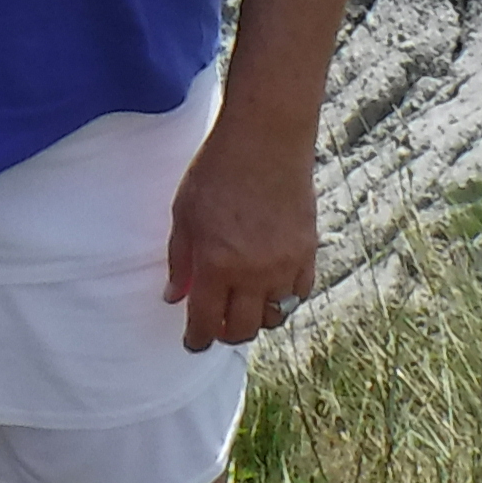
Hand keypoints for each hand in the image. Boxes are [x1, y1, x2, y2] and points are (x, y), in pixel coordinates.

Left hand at [162, 111, 320, 351]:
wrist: (266, 139)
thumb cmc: (217, 170)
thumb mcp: (183, 213)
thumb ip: (179, 260)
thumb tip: (173, 297)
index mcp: (216, 265)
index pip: (206, 322)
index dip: (197, 339)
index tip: (193, 343)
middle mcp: (253, 273)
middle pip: (242, 329)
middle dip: (225, 334)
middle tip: (216, 326)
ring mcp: (285, 265)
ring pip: (274, 316)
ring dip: (256, 319)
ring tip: (243, 306)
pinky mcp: (308, 252)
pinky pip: (299, 294)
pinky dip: (284, 299)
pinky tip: (271, 288)